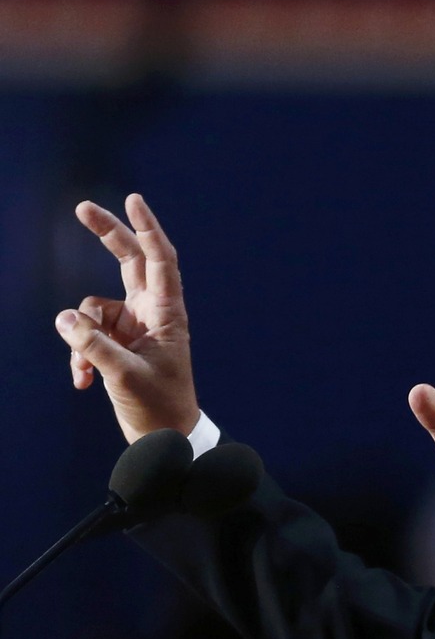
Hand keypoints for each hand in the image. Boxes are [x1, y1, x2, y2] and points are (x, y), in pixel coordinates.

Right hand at [54, 193, 199, 442]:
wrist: (166, 437)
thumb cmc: (159, 407)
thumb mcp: (124, 375)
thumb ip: (93, 346)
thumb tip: (64, 318)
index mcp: (166, 313)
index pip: (160, 261)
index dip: (148, 229)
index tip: (133, 200)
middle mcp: (151, 313)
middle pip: (129, 262)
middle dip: (107, 235)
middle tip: (82, 207)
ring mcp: (132, 326)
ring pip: (93, 308)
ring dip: (80, 336)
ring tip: (87, 370)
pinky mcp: (117, 343)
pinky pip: (86, 334)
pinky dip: (79, 354)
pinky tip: (83, 381)